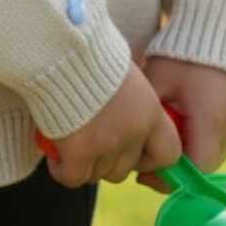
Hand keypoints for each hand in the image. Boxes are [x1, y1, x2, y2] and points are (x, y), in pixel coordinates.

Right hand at [45, 63, 181, 188]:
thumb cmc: (90, 52)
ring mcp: (106, 144)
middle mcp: (133, 132)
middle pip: (124, 169)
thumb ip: (134, 103)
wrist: (62, 47)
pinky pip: (73, 178)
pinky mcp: (79, 152)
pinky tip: (56, 158)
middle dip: (106, 161)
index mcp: (150, 111)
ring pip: (98, 175)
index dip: (150, 160)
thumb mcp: (126, 74)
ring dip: (84, 165)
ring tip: (69, 145)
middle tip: (89, 143)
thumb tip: (129, 116)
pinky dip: (63, 171)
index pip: (168, 154)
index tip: (133, 156)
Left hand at [137, 57, 225, 191]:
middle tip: (148, 153)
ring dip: (188, 151)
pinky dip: (199, 138)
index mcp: (211, 122)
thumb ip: (148, 113)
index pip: (193, 170)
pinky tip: (181, 120)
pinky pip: (218, 141)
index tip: (143, 170)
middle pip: (203, 167)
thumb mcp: (157, 79)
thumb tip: (130, 141)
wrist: (220, 24)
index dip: (166, 176)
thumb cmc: (182, 51)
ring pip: (211, 155)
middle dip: (175, 165)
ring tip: (164, 133)